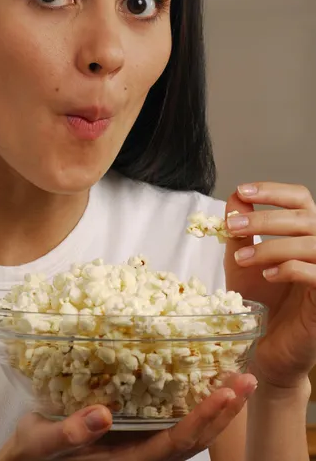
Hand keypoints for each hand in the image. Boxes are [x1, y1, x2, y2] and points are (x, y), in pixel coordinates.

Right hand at [0, 374, 255, 459]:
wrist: (27, 460)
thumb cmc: (31, 454)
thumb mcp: (41, 443)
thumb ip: (68, 433)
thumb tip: (102, 415)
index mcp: (124, 460)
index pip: (174, 444)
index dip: (203, 420)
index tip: (226, 393)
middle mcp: (139, 455)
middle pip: (193, 439)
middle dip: (223, 411)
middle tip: (246, 379)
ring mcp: (139, 444)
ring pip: (188, 431)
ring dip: (216, 407)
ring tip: (237, 378)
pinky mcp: (135, 430)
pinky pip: (172, 420)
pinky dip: (194, 401)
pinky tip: (202, 378)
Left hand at [224, 181, 315, 388]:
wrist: (266, 348)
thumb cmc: (260, 303)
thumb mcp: (242, 262)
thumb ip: (240, 232)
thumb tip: (234, 198)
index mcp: (303, 235)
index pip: (300, 199)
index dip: (274, 190)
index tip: (242, 192)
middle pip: (305, 217)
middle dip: (264, 218)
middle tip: (231, 226)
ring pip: (312, 243)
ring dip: (272, 246)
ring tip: (242, 260)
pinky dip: (291, 269)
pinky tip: (268, 276)